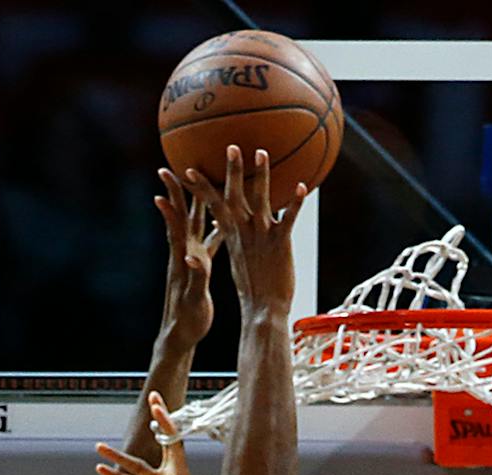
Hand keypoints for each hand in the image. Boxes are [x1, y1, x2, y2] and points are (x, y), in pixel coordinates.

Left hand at [157, 168, 221, 348]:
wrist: (181, 335)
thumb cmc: (187, 320)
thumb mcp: (193, 300)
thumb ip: (195, 278)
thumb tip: (191, 258)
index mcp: (183, 259)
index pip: (176, 226)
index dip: (171, 204)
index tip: (166, 181)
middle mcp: (185, 254)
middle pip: (183, 217)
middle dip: (181, 193)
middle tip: (177, 168)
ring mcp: (191, 258)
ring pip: (196, 225)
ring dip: (198, 203)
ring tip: (202, 181)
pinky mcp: (199, 266)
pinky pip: (209, 239)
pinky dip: (216, 225)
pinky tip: (224, 216)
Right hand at [183, 146, 307, 315]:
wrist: (263, 311)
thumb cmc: (253, 289)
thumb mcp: (241, 260)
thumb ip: (237, 239)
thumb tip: (231, 227)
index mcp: (231, 236)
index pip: (211, 206)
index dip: (201, 187)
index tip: (189, 170)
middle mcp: (243, 232)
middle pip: (233, 195)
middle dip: (231, 170)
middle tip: (230, 147)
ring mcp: (261, 236)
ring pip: (260, 199)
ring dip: (260, 175)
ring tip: (262, 152)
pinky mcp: (280, 243)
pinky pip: (289, 218)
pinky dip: (295, 202)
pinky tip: (302, 186)